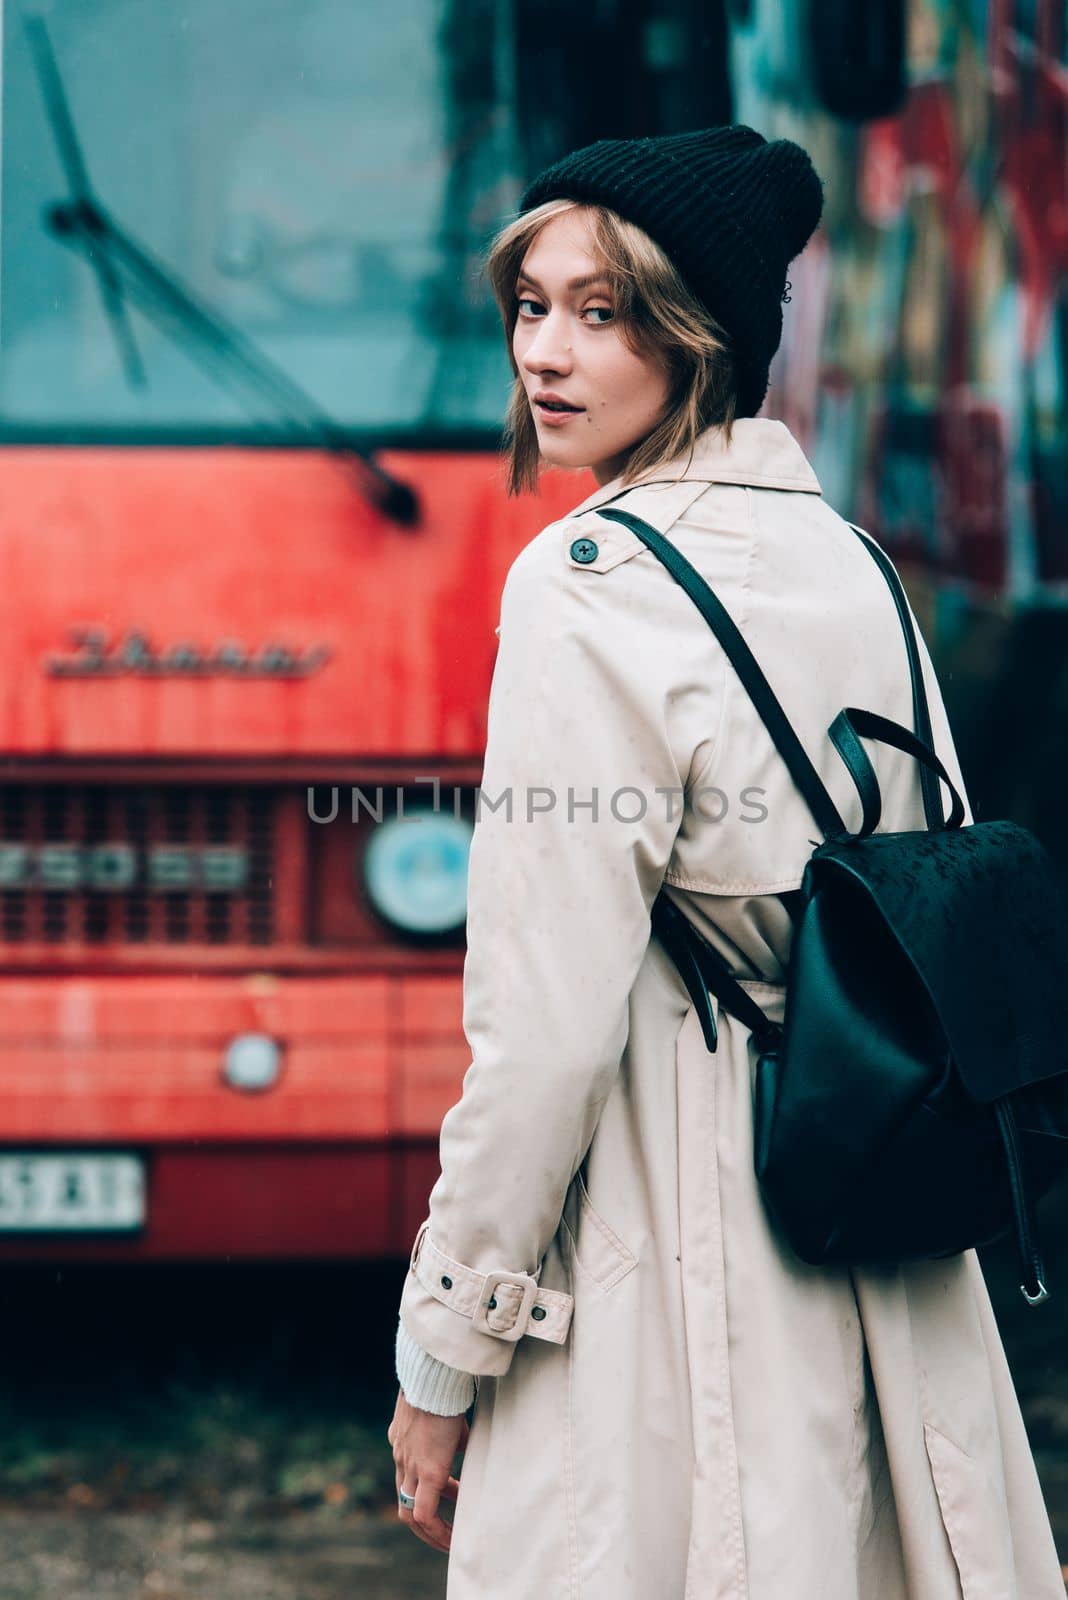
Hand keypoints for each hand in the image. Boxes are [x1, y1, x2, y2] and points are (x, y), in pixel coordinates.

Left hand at [387, 1385, 469, 1553]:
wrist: (437, 1374)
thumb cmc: (444, 1385)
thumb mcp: (444, 1411)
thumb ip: (449, 1432)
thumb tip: (465, 1443)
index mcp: (403, 1441)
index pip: (408, 1477)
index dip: (424, 1494)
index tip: (445, 1504)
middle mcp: (401, 1456)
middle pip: (403, 1502)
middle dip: (423, 1524)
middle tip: (443, 1535)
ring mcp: (410, 1465)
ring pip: (410, 1513)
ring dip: (429, 1531)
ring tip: (450, 1543)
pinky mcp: (428, 1471)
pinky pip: (424, 1513)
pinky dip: (436, 1529)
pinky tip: (453, 1538)